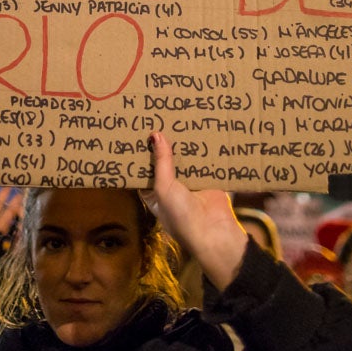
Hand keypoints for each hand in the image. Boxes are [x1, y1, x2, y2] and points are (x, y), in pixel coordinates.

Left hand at [140, 132, 248, 290]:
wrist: (214, 233)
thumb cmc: (180, 215)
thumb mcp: (164, 188)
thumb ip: (161, 162)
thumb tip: (155, 135)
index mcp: (155, 192)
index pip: (145, 169)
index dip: (142, 152)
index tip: (138, 130)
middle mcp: (171, 187)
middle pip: (166, 161)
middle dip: (164, 144)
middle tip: (159, 117)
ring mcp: (191, 184)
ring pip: (185, 160)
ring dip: (184, 145)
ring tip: (179, 119)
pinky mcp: (209, 180)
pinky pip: (205, 162)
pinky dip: (204, 150)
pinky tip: (201, 131)